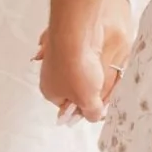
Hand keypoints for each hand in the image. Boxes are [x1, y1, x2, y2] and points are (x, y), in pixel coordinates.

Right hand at [38, 0, 128, 123]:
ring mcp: (58, 59)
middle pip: (72, 90)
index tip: (99, 105)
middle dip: (88, 91)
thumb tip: (94, 116)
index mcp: (50, 92)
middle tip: (102, 90)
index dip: (84, 108)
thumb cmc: (77, 70)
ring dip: (90, 76)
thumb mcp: (88, 100)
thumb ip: (91, 113)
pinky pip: (80, 59)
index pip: (68, 107)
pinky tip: (96, 60)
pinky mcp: (67, 45)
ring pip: (78, 73)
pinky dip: (89, 61)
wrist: (75, 35)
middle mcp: (50, 76)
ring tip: (101, 74)